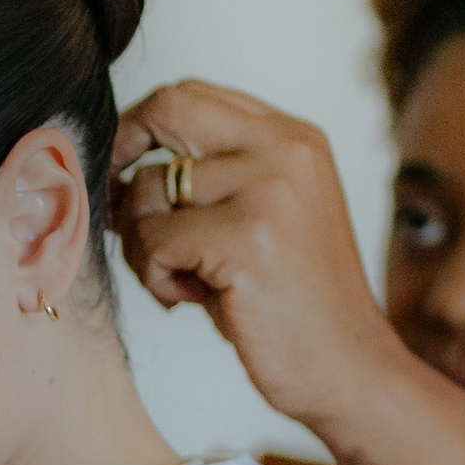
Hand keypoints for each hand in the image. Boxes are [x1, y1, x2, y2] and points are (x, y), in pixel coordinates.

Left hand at [113, 79, 401, 434]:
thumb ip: (213, 176)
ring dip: (142, 243)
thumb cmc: (292, 305)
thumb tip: (116, 164)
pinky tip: (192, 299)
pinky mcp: (247, 239)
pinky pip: (152, 240)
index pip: (191, 94)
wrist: (348, 369)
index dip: (141, 128)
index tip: (124, 172)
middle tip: (122, 212)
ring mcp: (269, 190)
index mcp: (294, 138)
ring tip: (182, 280)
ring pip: (147, 189)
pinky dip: (155, 275)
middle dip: (123, 157)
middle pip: (166, 109)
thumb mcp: (264, 218)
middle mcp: (286, 150)